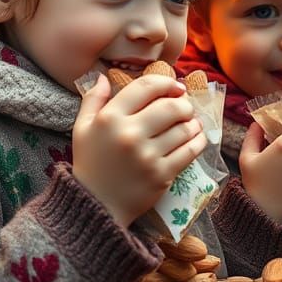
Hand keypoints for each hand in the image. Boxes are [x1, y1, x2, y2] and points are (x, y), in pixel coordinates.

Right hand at [72, 73, 206, 226]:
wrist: (96, 205)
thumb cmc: (90, 164)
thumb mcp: (82, 128)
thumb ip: (92, 99)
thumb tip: (104, 76)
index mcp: (110, 118)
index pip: (146, 87)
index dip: (166, 82)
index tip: (175, 87)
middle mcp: (130, 134)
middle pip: (171, 106)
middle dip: (184, 103)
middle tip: (184, 107)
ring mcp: (148, 156)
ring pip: (184, 128)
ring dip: (193, 122)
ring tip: (191, 122)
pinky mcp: (162, 175)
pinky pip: (190, 151)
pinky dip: (199, 140)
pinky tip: (196, 137)